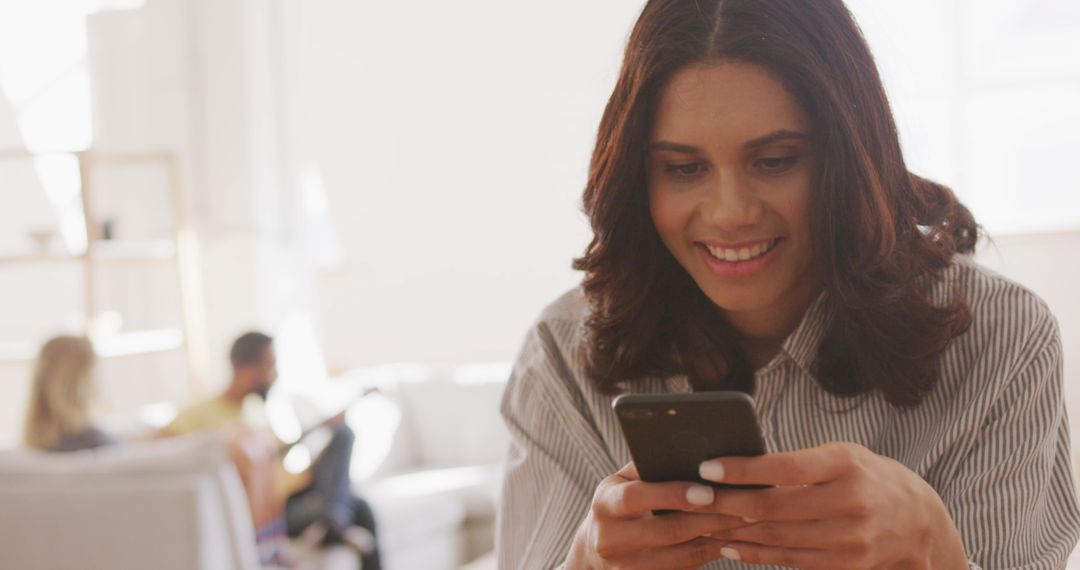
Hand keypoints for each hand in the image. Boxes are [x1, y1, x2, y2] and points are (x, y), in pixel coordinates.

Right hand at [566, 462, 750, 569]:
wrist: (594, 555)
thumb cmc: (618, 507)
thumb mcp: (621, 484)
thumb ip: (646, 467)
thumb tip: (687, 447)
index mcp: (605, 505)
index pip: (636, 498)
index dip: (671, 494)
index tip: (706, 491)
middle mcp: (610, 539)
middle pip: (667, 531)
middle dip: (710, 518)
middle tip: (746, 505)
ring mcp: (627, 567)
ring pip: (683, 556)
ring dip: (719, 538)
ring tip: (747, 521)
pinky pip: (686, 569)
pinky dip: (711, 553)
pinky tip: (732, 540)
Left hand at [697, 442, 967, 569]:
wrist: (918, 519)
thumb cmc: (866, 476)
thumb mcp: (840, 455)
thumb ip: (799, 462)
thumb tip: (740, 467)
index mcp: (845, 465)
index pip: (785, 467)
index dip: (743, 469)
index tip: (708, 467)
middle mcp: (850, 502)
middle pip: (775, 507)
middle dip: (728, 503)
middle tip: (692, 497)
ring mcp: (850, 538)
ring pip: (778, 537)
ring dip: (734, 530)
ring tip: (702, 521)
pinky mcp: (846, 564)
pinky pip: (790, 560)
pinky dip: (756, 554)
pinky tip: (730, 545)